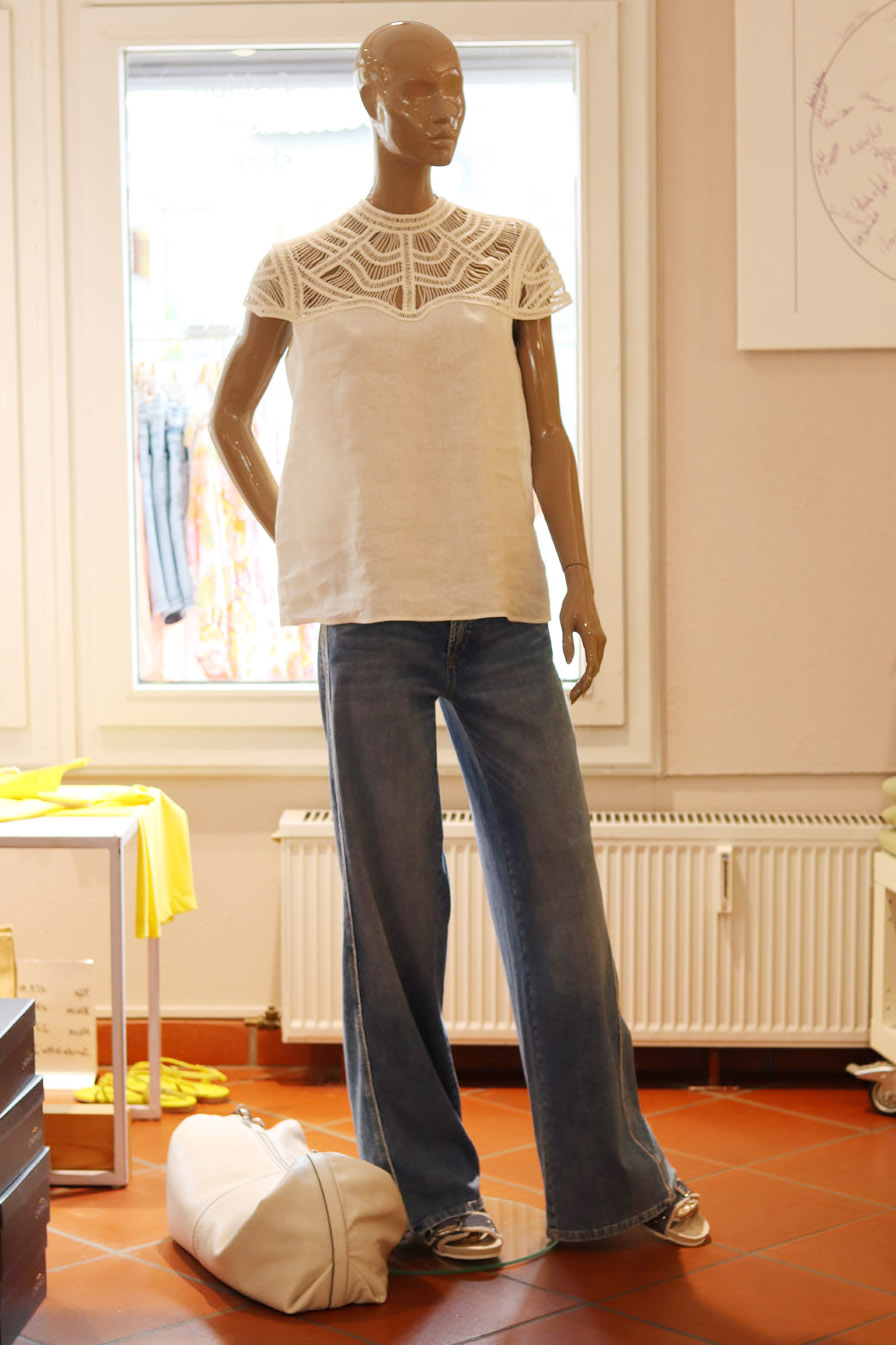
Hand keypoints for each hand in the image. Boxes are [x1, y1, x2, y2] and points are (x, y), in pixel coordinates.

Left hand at [560, 566, 606, 703]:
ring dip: (588, 679)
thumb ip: (566, 643)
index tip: (575, 695)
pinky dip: (590, 670)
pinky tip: (582, 678)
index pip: (591, 667)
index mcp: (591, 638)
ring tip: (576, 691)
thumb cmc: (570, 606)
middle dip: (585, 685)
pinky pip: (597, 658)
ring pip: (597, 665)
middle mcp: (600, 640)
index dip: (584, 683)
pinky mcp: (599, 638)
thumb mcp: (564, 624)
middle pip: (595, 669)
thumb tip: (568, 664)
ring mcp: (601, 639)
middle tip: (572, 698)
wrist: (581, 591)